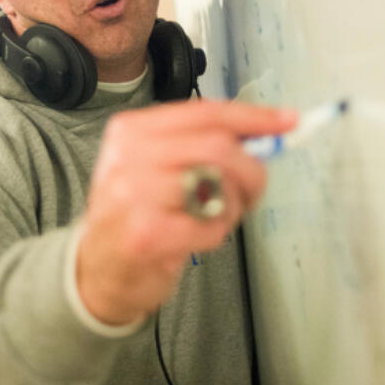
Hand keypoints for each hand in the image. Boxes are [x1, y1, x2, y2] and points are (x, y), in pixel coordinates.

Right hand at [76, 99, 295, 324]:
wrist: (97, 271)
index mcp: (132, 130)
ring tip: (212, 217)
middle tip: (253, 190)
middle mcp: (129, 157)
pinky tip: (196, 238)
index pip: (205, 113)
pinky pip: (212, 226)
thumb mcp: (156, 166)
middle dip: (251, 170)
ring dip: (232, 207)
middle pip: (219, 147)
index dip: (254, 117)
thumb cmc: (137, 215)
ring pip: (220, 185)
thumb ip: (201, 145)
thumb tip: (264, 134)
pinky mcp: (148, 235)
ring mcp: (135, 196)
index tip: (287, 122)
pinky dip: (218, 234)